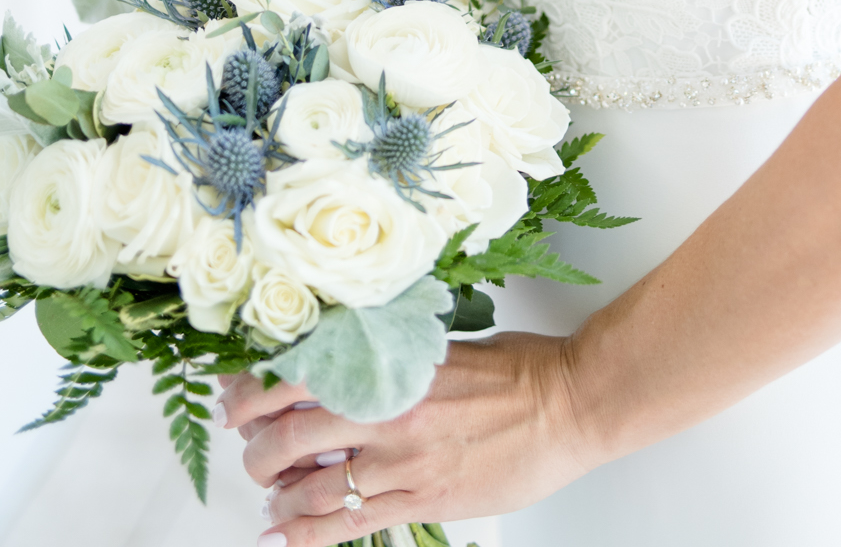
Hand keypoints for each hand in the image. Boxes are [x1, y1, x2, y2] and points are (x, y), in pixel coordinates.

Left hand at [217, 333, 596, 544]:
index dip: (254, 390)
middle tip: (250, 453)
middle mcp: (387, 409)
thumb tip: (346, 371)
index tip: (236, 396)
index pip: (300, 373)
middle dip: (256, 450)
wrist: (569, 404)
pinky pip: (349, 525)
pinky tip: (284, 537)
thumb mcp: (444, 347)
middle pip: (289, 434)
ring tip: (272, 499)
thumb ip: (394, 361)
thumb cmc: (518, 371)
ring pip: (310, 488)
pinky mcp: (422, 499)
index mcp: (391, 361)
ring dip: (278, 497)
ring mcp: (403, 459)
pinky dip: (305, 536)